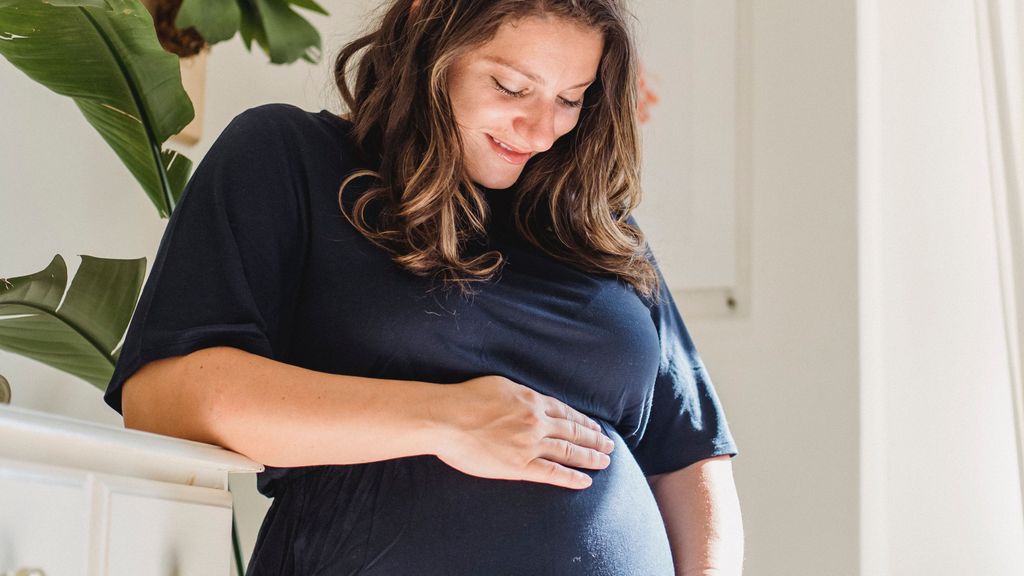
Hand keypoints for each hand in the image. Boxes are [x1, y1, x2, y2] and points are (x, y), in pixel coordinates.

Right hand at [434, 375, 614, 489]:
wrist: (447, 417)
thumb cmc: (466, 398)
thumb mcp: (500, 384)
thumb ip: (520, 395)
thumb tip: (530, 400)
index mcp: (532, 401)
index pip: (565, 412)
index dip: (583, 421)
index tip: (595, 427)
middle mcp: (537, 422)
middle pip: (573, 432)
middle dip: (594, 439)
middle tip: (609, 446)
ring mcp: (530, 444)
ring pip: (568, 451)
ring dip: (589, 457)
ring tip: (605, 461)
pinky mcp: (518, 465)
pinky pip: (551, 473)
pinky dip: (570, 477)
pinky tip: (585, 481)